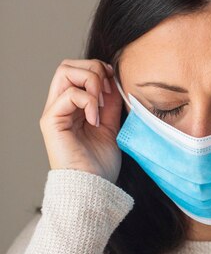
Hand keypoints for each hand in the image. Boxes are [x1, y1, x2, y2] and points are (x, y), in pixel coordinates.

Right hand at [39, 59, 123, 182]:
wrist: (94, 188)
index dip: (99, 70)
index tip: (115, 85)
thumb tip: (114, 80)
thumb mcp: (112, 126)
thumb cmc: (101, 164)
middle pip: (68, 65)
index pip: (79, 70)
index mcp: (74, 107)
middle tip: (108, 90)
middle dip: (94, 69)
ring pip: (65, 71)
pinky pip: (68, 94)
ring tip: (101, 105)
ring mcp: (54, 112)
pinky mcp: (51, 121)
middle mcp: (61, 106)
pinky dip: (88, 101)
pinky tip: (96, 120)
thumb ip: (110, 104)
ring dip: (91, 81)